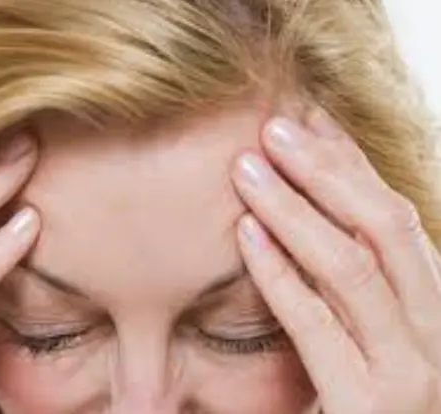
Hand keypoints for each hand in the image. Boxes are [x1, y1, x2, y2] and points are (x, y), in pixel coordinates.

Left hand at [232, 110, 440, 412]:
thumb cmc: (363, 396)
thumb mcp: (366, 330)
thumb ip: (346, 279)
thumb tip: (304, 211)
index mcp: (432, 303)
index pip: (393, 214)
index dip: (351, 163)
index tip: (308, 121)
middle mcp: (435, 329)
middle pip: (382, 225)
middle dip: (326, 169)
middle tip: (272, 128)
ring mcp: (410, 369)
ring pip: (352, 265)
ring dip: (295, 208)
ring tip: (247, 169)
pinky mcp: (369, 406)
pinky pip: (316, 324)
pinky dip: (278, 273)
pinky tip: (245, 233)